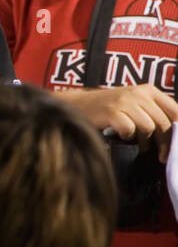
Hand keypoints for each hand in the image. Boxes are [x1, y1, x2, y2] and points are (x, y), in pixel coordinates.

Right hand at [62, 85, 177, 161]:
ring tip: (139, 145)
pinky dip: (127, 138)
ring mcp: (124, 101)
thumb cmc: (109, 108)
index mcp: (148, 90)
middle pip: (163, 123)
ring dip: (145, 142)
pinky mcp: (112, 112)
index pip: (175, 110)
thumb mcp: (135, 103)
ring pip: (149, 127)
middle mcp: (138, 93)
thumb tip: (174, 132)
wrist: (78, 104)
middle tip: (162, 156)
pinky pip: (130, 130)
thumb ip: (154, 112)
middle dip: (164, 143)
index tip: (176, 144)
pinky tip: (122, 137)